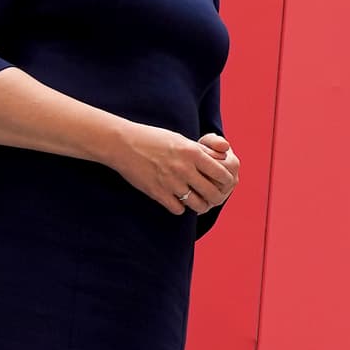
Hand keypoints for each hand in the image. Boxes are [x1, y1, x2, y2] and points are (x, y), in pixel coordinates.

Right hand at [113, 122, 237, 214]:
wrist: (123, 144)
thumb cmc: (154, 139)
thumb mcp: (181, 140)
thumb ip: (202, 150)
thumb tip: (224, 156)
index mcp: (192, 152)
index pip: (222, 173)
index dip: (227, 181)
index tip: (223, 183)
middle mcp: (184, 168)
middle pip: (213, 193)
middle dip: (216, 198)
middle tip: (213, 198)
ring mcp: (171, 182)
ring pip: (197, 205)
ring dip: (200, 205)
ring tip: (197, 202)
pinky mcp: (158, 193)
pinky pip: (178, 209)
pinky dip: (180, 208)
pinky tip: (177, 201)